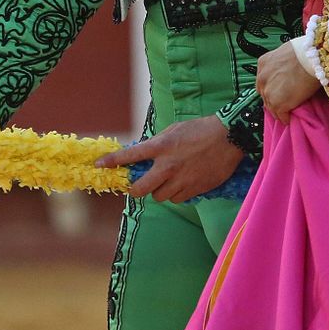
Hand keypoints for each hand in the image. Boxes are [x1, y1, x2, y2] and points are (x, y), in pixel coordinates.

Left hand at [94, 115, 242, 202]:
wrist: (229, 137)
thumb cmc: (200, 130)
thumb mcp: (174, 130)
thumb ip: (157, 143)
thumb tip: (142, 154)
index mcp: (161, 147)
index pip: (130, 155)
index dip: (111, 160)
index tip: (99, 164)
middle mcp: (168, 166)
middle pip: (140, 189)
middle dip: (135, 190)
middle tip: (137, 186)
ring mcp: (181, 179)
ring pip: (159, 197)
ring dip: (160, 191)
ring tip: (169, 180)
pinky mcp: (195, 189)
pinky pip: (177, 199)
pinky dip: (177, 194)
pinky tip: (184, 183)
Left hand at [256, 41, 319, 123]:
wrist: (312, 59)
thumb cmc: (305, 52)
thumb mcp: (286, 53)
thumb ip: (282, 63)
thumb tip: (288, 69)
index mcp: (263, 63)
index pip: (263, 80)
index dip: (271, 87)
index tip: (277, 91)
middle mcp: (262, 78)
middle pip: (265, 94)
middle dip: (272, 98)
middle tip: (282, 102)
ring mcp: (269, 92)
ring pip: (271, 107)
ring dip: (278, 110)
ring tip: (286, 113)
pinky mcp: (278, 104)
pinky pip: (281, 116)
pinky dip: (285, 118)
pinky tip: (290, 119)